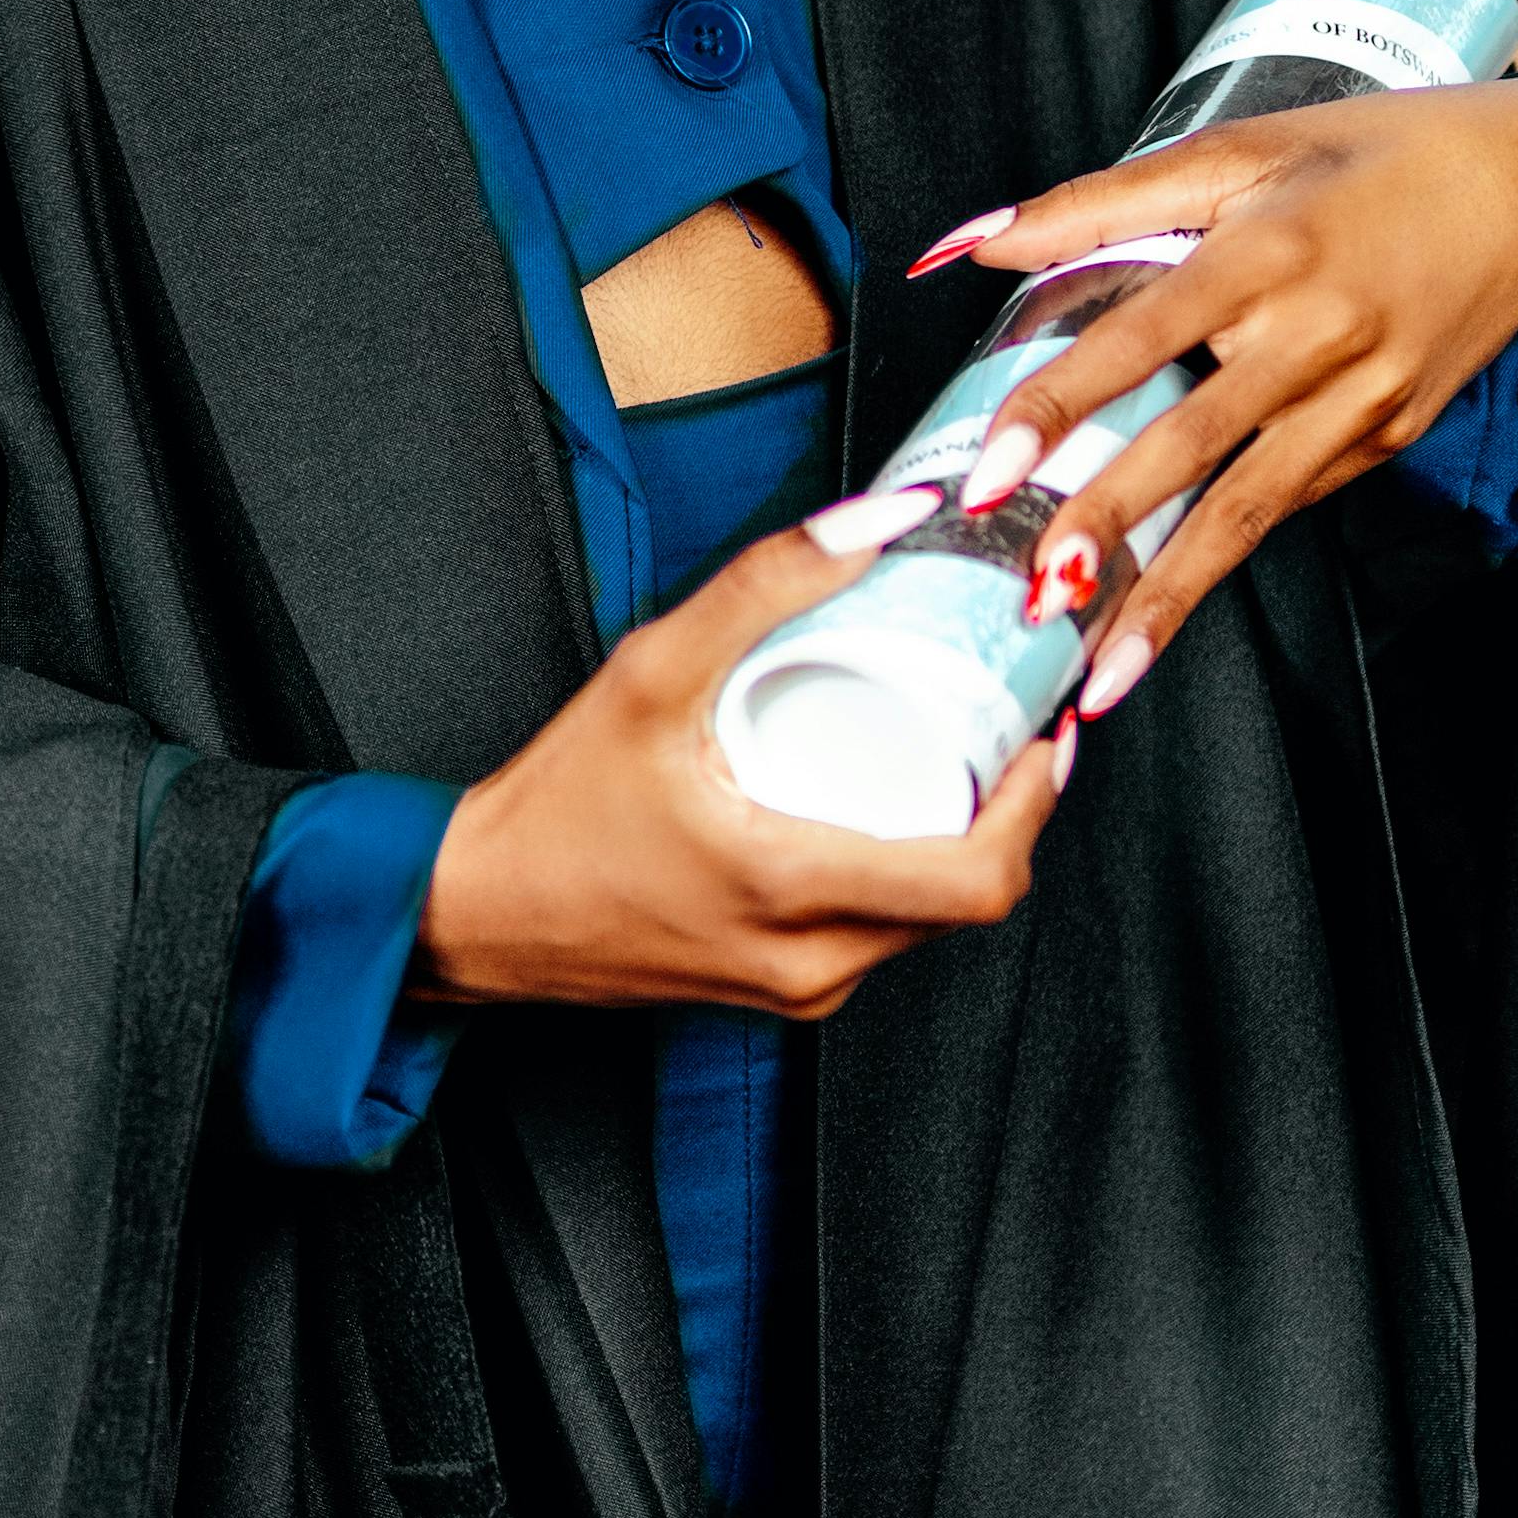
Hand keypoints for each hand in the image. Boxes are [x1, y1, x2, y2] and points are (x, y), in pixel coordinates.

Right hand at [417, 525, 1073, 1019]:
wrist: (476, 910)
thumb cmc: (555, 803)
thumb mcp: (653, 670)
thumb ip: (765, 586)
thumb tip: (883, 521)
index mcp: (794, 892)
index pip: (979, 881)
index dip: (1034, 807)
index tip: (1040, 735)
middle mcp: (811, 964)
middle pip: (969, 901)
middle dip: (1004, 814)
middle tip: (1005, 727)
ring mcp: (796, 990)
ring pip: (926, 925)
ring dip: (955, 847)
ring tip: (950, 756)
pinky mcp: (779, 995)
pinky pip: (879, 939)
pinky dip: (903, 877)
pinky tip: (883, 812)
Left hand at [919, 74, 1517, 720]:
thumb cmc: (1381, 154)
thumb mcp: (1243, 149)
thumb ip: (1101, 200)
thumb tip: (972, 239)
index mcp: (1270, 250)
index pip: (1141, 337)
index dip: (1063, 405)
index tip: (994, 470)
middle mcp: (1318, 336)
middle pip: (1193, 444)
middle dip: (1110, 525)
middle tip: (1035, 593)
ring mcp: (1362, 400)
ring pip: (1248, 510)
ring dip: (1170, 594)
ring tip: (1100, 669)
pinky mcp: (1389, 439)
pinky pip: (1289, 498)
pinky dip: (1225, 555)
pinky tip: (1160, 609)